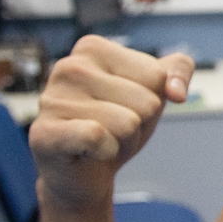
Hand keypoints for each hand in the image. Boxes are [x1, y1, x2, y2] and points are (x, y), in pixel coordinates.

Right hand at [30, 35, 195, 209]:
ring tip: (100, 142)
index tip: (125, 108)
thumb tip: (177, 93)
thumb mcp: (154, 92)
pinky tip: (88, 153)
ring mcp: (51, 99)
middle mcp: (68, 66)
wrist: (84, 173)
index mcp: (92, 48)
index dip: (151, 102)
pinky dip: (106, 152)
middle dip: (138, 125)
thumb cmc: (117, 126)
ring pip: (128, 123)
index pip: (157, 76)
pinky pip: (98, 138)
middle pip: (146, 102)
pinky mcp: (44, 133)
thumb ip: (177, 72)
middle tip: (112, 130)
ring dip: (123, 142)